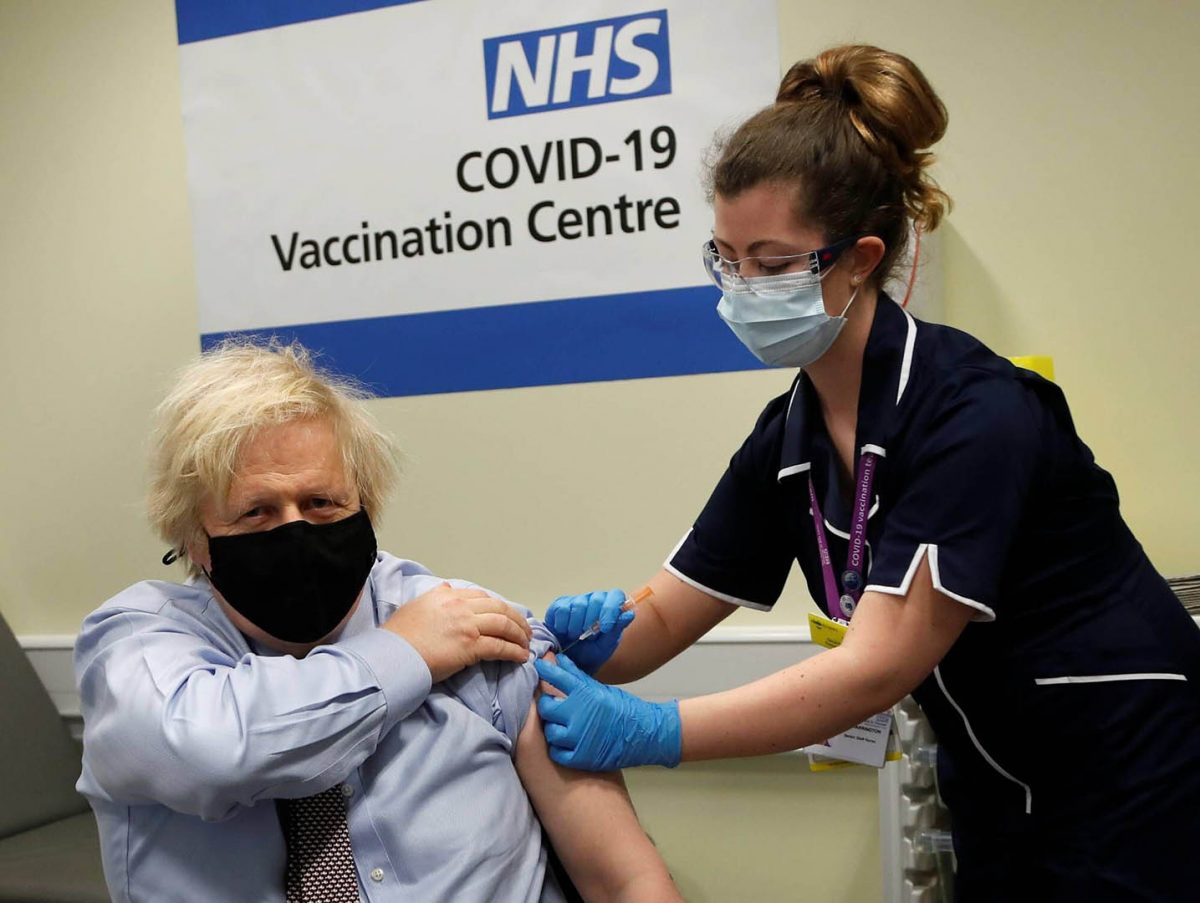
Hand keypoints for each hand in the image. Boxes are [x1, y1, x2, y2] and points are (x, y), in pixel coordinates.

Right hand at [383, 582, 531, 682]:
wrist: (394, 655)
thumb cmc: (399, 636)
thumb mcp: (416, 606)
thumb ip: (434, 597)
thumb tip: (445, 589)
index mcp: (447, 596)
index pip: (481, 597)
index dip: (498, 607)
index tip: (506, 615)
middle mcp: (460, 606)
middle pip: (499, 608)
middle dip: (516, 619)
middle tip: (524, 630)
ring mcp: (467, 625)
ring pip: (504, 624)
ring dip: (519, 635)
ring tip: (526, 644)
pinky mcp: (471, 645)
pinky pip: (500, 646)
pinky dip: (514, 651)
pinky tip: (521, 656)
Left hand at [534, 655, 680, 770]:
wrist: (645, 734)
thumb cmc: (622, 708)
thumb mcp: (599, 688)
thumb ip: (576, 675)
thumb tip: (559, 659)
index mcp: (585, 694)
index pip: (556, 677)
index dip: (544, 671)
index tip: (538, 666)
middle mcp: (579, 714)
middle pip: (546, 708)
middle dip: (547, 706)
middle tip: (553, 706)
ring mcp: (579, 737)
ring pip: (550, 732)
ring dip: (555, 729)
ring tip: (564, 727)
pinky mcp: (581, 757)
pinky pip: (557, 752)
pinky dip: (560, 748)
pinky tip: (567, 743)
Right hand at [544, 589, 634, 673]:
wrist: (568, 662)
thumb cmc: (590, 654)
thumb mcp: (606, 646)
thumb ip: (617, 629)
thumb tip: (629, 613)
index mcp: (610, 608)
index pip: (616, 595)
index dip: (611, 609)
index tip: (605, 627)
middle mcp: (594, 601)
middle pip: (596, 599)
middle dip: (592, 621)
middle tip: (587, 636)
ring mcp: (576, 601)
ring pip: (578, 604)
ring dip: (577, 625)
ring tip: (575, 636)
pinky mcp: (559, 606)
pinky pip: (562, 609)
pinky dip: (563, 624)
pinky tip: (564, 631)